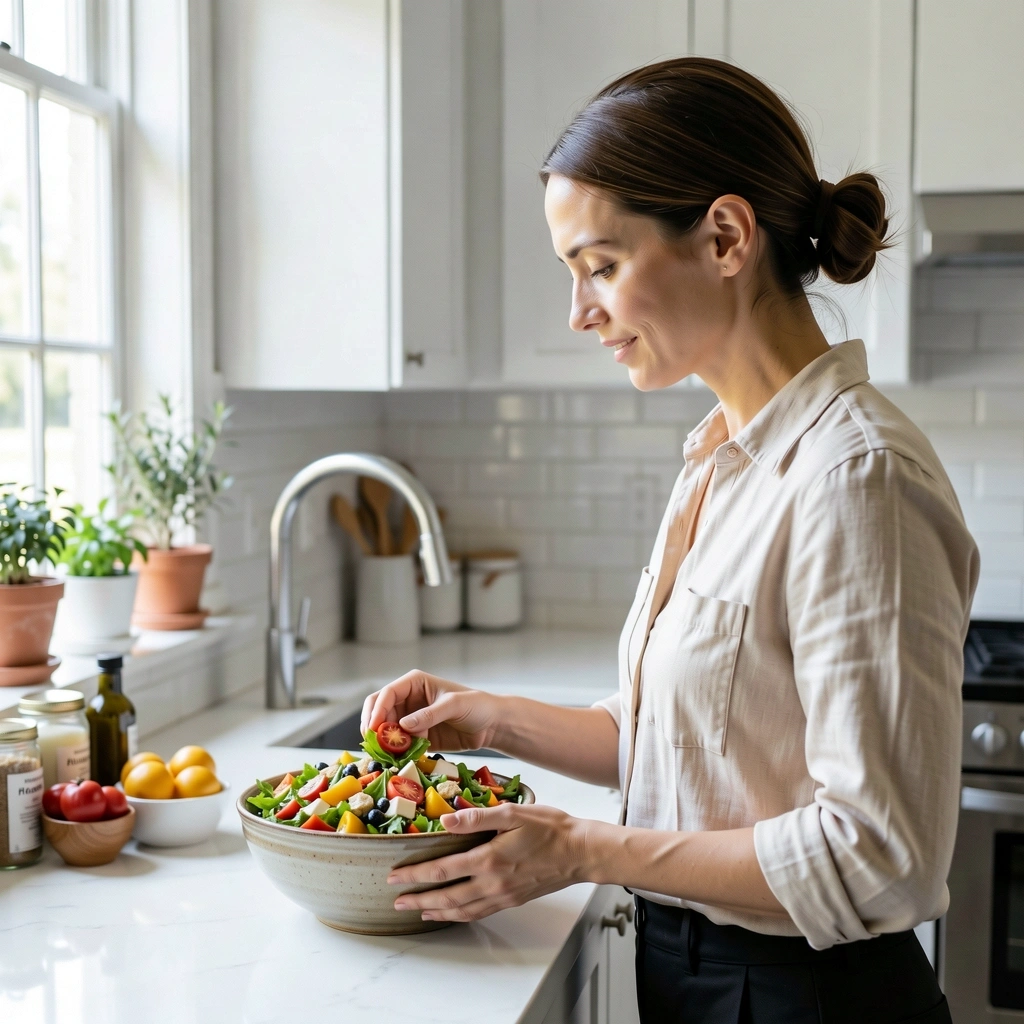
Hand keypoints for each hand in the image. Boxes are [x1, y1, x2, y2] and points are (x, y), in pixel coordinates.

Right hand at [360, 670, 501, 751]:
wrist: (492, 725)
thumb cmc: (477, 705)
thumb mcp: (455, 705)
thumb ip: (430, 714)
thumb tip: (403, 725)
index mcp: (415, 683)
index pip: (387, 694)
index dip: (377, 710)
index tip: (372, 729)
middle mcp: (409, 700)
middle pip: (380, 711)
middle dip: (375, 727)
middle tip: (376, 745)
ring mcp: (411, 719)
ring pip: (387, 731)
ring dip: (385, 743)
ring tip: (390, 755)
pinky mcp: (417, 738)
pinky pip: (400, 745)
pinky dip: (396, 753)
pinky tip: (401, 760)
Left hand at [388, 803, 587, 921]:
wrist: (581, 851)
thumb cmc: (551, 827)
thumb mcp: (514, 812)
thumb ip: (478, 817)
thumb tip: (447, 819)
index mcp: (489, 859)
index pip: (442, 870)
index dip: (415, 875)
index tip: (395, 876)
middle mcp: (493, 883)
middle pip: (446, 897)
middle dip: (418, 899)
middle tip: (396, 901)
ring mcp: (503, 896)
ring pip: (461, 910)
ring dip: (436, 911)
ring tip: (417, 911)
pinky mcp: (512, 900)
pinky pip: (479, 913)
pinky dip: (459, 916)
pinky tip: (453, 913)